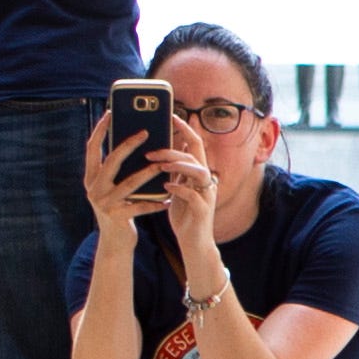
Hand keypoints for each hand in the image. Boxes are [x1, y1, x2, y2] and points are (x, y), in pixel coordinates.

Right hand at [82, 120, 176, 228]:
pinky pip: (140, 206)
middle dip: (128, 145)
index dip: (100, 130)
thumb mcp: (113, 188)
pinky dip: (155, 202)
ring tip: (162, 163)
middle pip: (111, 161)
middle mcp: (93, 189)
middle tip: (146, 132)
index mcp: (90, 178)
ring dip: (148, 172)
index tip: (109, 113)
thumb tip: (133, 140)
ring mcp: (103, 203)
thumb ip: (116, 169)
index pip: (91, 148)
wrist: (115, 243)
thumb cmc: (119, 209)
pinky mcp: (117, 217)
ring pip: (129, 183)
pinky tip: (168, 198)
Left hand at [154, 137, 219, 254]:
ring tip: (159, 166)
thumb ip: (174, 171)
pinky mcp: (203, 211)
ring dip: (178, 165)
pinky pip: (194, 195)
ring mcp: (207, 195)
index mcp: (199, 173)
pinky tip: (165, 187)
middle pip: (196, 154)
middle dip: (174, 148)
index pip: (196, 145)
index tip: (172, 115)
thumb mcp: (177, 188)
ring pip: (198, 171)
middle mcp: (206, 181)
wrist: (194, 243)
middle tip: (151, 151)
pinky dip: (179, 189)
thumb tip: (163, 150)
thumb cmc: (183, 215)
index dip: (186, 129)